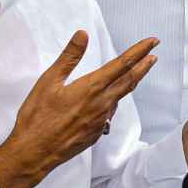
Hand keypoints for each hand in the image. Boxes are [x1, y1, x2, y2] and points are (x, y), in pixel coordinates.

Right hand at [0, 31, 158, 187]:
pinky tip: (105, 100)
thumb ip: (69, 57)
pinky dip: (111, 102)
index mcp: (92, 88)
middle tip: (153, 55)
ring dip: (128, 84)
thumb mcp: (49, 81)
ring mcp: (100, 121)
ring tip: (132, 74)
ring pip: (119, 98)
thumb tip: (82, 35)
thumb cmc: (37, 117)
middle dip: (143, 66)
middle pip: (129, 81)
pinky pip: (108, 113)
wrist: (33, 153)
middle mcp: (101, 104)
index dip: (139, 51)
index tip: (152, 42)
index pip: (122, 64)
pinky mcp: (95, 133)